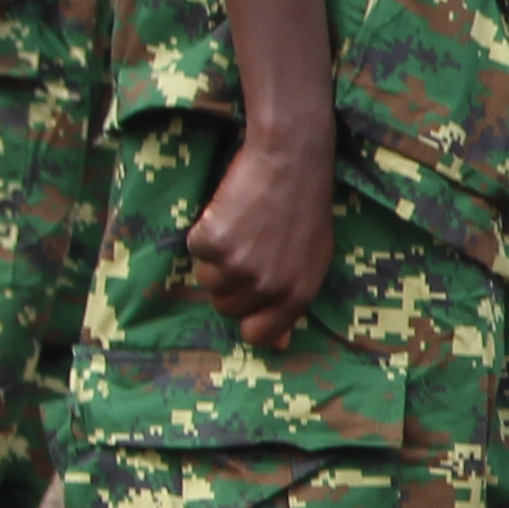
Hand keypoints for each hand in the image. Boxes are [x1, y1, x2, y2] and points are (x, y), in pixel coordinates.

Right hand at [182, 128, 334, 347]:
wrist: (290, 161)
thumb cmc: (304, 210)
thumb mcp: (313, 261)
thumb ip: (291, 303)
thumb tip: (275, 346)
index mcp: (296, 295)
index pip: (258, 335)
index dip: (247, 316)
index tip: (248, 294)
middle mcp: (268, 287)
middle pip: (225, 306)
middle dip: (231, 280)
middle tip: (251, 245)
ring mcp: (239, 266)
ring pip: (207, 280)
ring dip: (217, 256)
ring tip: (243, 227)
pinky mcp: (213, 243)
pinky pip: (195, 249)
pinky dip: (204, 232)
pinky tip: (230, 212)